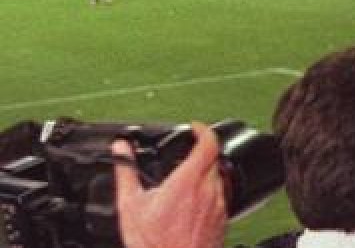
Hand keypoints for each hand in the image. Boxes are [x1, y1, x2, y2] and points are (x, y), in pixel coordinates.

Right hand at [112, 122, 226, 247]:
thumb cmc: (154, 243)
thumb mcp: (130, 206)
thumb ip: (126, 173)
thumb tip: (121, 149)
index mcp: (189, 180)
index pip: (208, 142)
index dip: (203, 130)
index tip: (194, 128)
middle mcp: (209, 189)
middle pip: (213, 159)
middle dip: (199, 154)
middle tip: (183, 157)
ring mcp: (219, 204)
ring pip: (218, 177)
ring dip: (204, 175)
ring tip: (183, 185)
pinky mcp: (223, 218)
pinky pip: (221, 196)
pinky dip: (208, 193)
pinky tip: (190, 206)